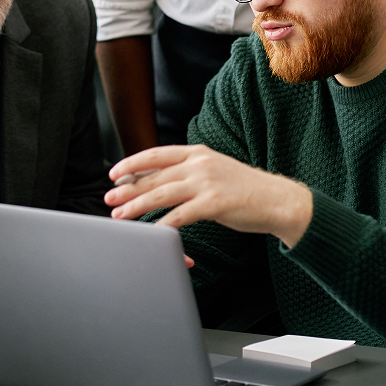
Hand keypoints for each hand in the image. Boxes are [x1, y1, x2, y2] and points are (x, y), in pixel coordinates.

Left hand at [105, 145, 313, 249]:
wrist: (276, 200)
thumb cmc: (244, 189)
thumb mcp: (215, 170)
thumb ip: (190, 172)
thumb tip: (160, 181)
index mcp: (198, 152)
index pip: (157, 154)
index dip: (132, 163)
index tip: (114, 174)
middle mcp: (200, 163)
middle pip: (155, 175)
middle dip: (129, 188)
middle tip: (110, 199)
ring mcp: (207, 182)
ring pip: (162, 193)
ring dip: (137, 206)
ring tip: (121, 216)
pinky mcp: (214, 203)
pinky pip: (180, 215)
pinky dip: (163, 225)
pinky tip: (151, 233)